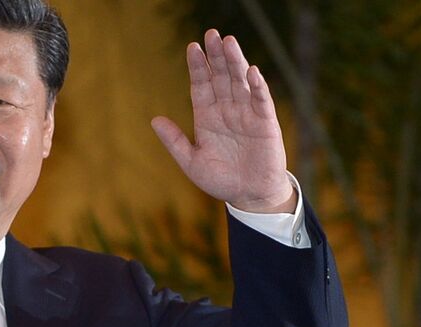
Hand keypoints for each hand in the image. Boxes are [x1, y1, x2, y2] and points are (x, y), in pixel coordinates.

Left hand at [151, 30, 295, 212]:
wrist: (249, 197)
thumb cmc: (221, 180)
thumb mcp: (192, 162)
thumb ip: (175, 141)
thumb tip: (154, 120)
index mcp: (207, 116)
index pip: (201, 85)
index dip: (197, 67)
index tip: (192, 47)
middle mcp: (227, 110)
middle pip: (221, 77)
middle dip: (216, 56)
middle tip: (212, 34)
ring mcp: (247, 113)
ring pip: (240, 82)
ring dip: (235, 62)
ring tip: (229, 43)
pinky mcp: (266, 123)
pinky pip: (261, 100)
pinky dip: (257, 86)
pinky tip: (252, 72)